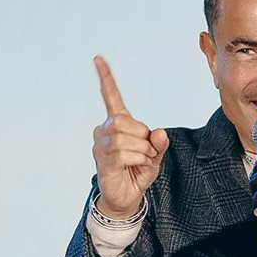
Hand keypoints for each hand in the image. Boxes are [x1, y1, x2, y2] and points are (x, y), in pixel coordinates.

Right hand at [91, 56, 169, 218]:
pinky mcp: (102, 160)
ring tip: (143, 160)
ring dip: (142, 150)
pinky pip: (123, 153)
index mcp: (118, 123)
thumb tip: (159, 133)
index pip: (111, 97)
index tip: (98, 59)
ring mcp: (100, 145)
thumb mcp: (155, 155)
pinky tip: (137, 165)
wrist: (127, 197)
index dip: (106, 78)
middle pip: (123, 121)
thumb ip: (158, 143)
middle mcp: (104, 130)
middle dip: (142, 136)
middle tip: (149, 151)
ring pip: (124, 138)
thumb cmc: (138, 172)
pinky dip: (138, 159)